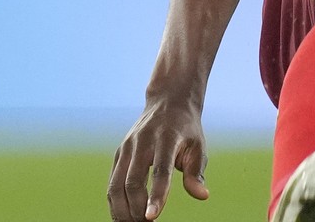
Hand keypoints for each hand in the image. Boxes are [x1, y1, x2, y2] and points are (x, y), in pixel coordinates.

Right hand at [109, 97, 210, 220]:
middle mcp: (142, 142)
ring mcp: (127, 148)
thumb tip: (202, 195)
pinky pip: (112, 183)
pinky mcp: (118, 154)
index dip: (156, 196)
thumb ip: (197, 172)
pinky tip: (124, 216)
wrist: (168, 103)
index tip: (152, 218)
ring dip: (122, 210)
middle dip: (137, 209)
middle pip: (132, 182)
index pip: (160, 171)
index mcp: (166, 138)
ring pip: (116, 185)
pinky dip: (115, 203)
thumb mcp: (198, 146)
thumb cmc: (186, 130)